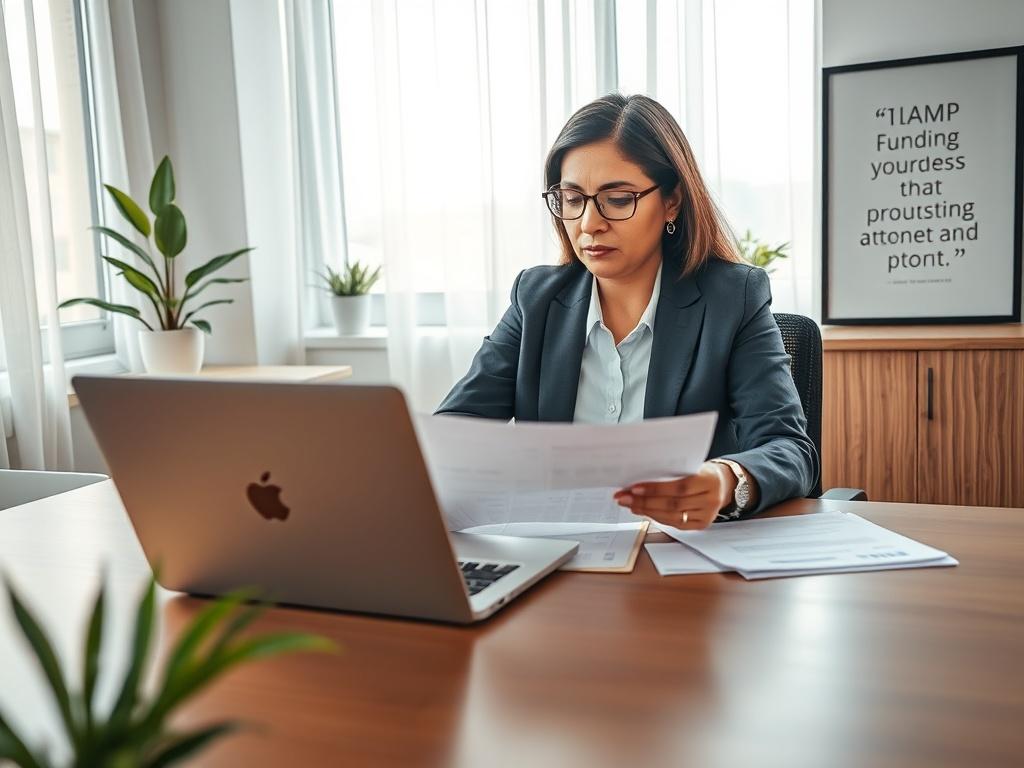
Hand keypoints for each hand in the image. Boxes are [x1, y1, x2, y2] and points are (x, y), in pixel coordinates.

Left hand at [613, 461, 736, 530]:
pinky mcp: (702, 525)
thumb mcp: (693, 466)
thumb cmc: (703, 471)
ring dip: (647, 511)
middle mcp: (710, 500)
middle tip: (624, 497)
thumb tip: (641, 480)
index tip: (634, 487)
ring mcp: (707, 515)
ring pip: (672, 517)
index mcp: (709, 480)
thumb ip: (672, 473)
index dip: (655, 489)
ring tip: (630, 505)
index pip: (679, 487)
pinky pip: (676, 524)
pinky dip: (657, 518)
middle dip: (644, 501)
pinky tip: (645, 511)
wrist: (724, 484)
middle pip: (673, 504)